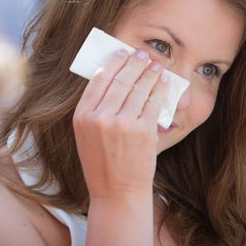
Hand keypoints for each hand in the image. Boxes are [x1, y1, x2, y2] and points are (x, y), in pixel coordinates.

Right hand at [73, 48, 169, 199]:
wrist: (117, 193)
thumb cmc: (102, 164)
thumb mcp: (86, 136)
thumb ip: (94, 109)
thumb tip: (111, 76)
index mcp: (82, 117)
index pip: (98, 80)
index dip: (113, 62)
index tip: (122, 52)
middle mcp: (100, 118)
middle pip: (120, 79)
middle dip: (133, 62)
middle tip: (142, 54)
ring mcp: (122, 124)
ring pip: (138, 88)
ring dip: (149, 72)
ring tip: (155, 65)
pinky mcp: (143, 130)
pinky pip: (153, 101)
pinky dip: (160, 88)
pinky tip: (164, 81)